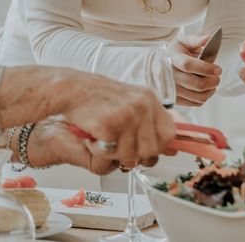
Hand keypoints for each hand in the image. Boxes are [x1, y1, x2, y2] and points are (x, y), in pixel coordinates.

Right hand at [56, 70, 176, 166]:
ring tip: (103, 137)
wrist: (71, 88)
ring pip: (131, 155)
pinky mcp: (109, 124)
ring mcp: (127, 115)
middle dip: (135, 155)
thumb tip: (172, 149)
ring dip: (114, 153)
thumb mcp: (131, 103)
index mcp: (149, 100)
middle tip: (118, 145)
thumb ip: (151, 124)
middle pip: (152, 150)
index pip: (170, 133)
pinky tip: (92, 137)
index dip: (161, 147)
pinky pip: (110, 153)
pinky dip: (98, 150)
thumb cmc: (97, 98)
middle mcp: (142, 106)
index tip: (150, 152)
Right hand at [168, 35, 221, 106]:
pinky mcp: (175, 99)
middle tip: (217, 76)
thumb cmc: (176, 53)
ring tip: (213, 83)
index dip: (206, 68)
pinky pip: (195, 103)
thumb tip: (208, 38)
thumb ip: (196, 39)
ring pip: (197, 96)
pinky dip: (204, 97)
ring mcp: (171, 89)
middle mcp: (169, 75)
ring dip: (210, 90)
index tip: (218, 69)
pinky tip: (205, 90)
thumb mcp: (184, 42)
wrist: (159, 66)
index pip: (188, 65)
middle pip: (196, 84)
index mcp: (171, 58)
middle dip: (213, 81)